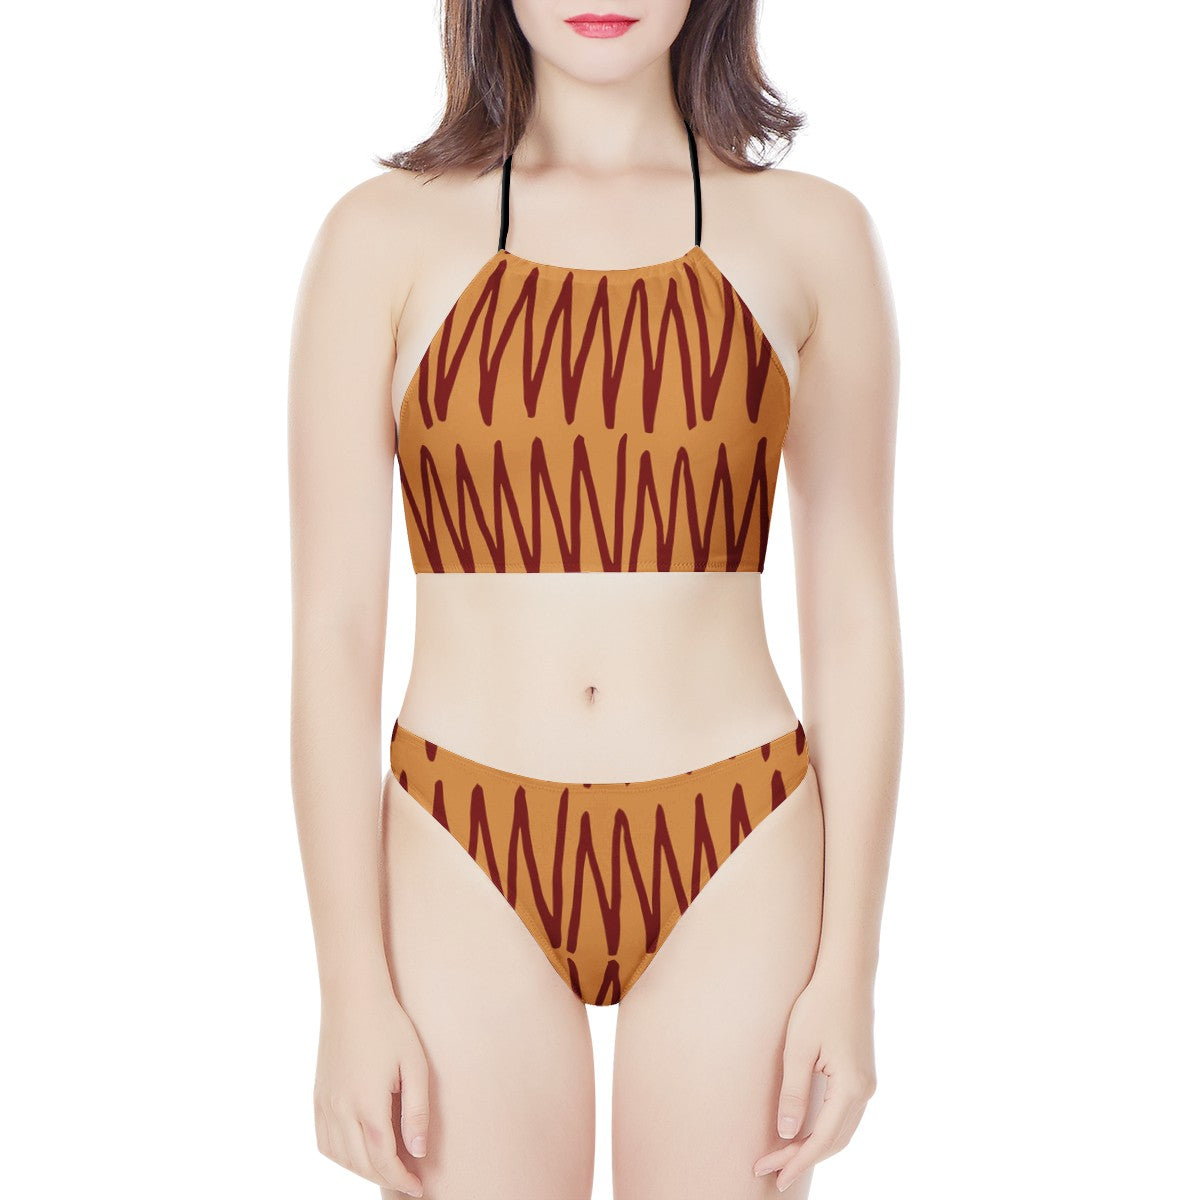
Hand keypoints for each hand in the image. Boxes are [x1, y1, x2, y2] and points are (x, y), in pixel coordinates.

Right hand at [314, 991, 429, 1197]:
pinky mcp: (317, 1098)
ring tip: (388, 1167)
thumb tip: (418, 1152)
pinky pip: (325, 1142)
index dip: (401, 1179)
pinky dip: (342, 1156)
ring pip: (340, 1157)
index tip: (418, 1188)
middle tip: (408, 1182)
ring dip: (363, 1170)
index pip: (383, 1159)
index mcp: (366, 1104)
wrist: (353, 998)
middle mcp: (339, 1110)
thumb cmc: (390, 1027)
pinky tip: (359, 1151)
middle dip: (386, 1178)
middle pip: (361, 1164)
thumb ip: (417, 1112)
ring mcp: (324, 1105)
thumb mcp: (415, 1066)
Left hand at [751, 972, 876, 1191]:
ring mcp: (867, 1085)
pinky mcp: (861, 1077)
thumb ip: (793, 1093)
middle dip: (801, 1159)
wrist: (846, 977)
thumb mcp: (798, 1048)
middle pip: (834, 1142)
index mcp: (851, 1087)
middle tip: (769, 1169)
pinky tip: (803, 1134)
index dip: (796, 1161)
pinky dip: (824, 1132)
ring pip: (841, 1133)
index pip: (822, 1140)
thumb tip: (787, 1134)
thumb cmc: (818, 1006)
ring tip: (781, 1158)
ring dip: (813, 1148)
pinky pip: (843, 1118)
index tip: (772, 1174)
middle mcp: (865, 1092)